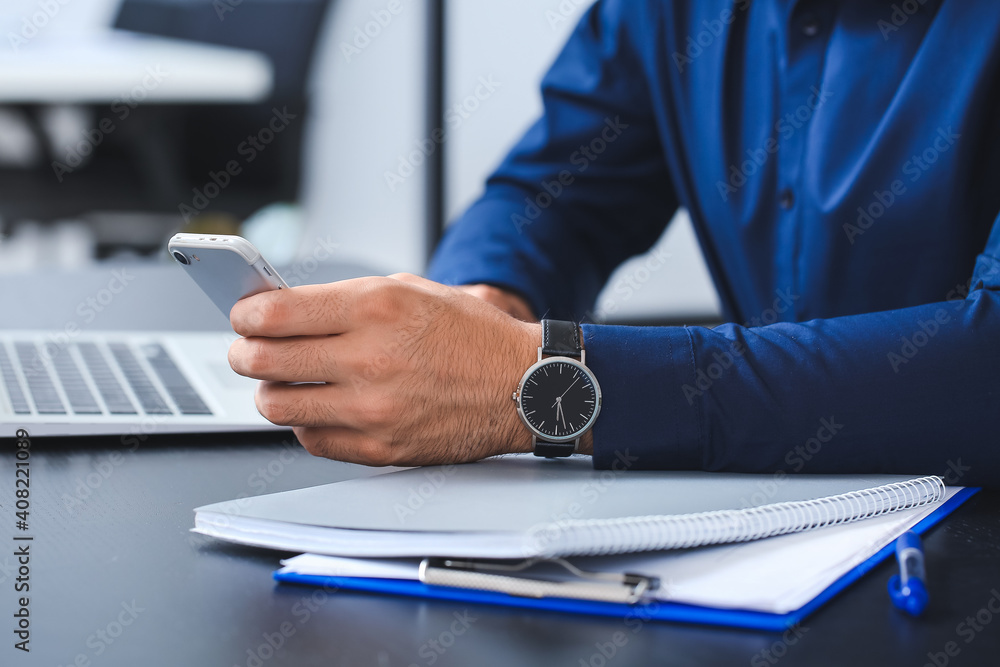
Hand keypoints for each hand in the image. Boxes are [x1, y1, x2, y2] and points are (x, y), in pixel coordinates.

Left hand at [228, 274, 539, 465]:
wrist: (523, 386)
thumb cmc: (471, 335)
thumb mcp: (411, 291)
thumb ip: (344, 299)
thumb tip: (283, 310)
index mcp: (375, 307)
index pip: (274, 314)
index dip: (245, 315)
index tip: (243, 317)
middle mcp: (369, 358)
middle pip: (263, 361)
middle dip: (245, 353)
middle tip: (247, 350)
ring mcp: (373, 409)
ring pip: (277, 406)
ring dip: (271, 391)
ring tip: (282, 382)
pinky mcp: (380, 447)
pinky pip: (311, 440)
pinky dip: (305, 424)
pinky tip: (319, 407)